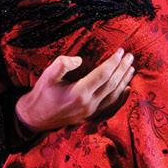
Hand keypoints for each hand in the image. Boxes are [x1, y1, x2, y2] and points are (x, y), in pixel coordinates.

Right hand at [15, 49, 136, 136]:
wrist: (36, 116)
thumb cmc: (42, 93)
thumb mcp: (48, 75)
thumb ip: (62, 64)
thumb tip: (79, 60)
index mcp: (78, 93)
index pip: (103, 75)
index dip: (113, 62)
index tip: (120, 51)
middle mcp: (88, 104)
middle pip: (111, 84)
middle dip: (122, 69)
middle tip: (130, 57)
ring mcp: (90, 112)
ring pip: (113, 96)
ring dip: (124, 81)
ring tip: (131, 68)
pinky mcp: (90, 116)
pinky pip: (110, 107)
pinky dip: (120, 98)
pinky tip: (126, 89)